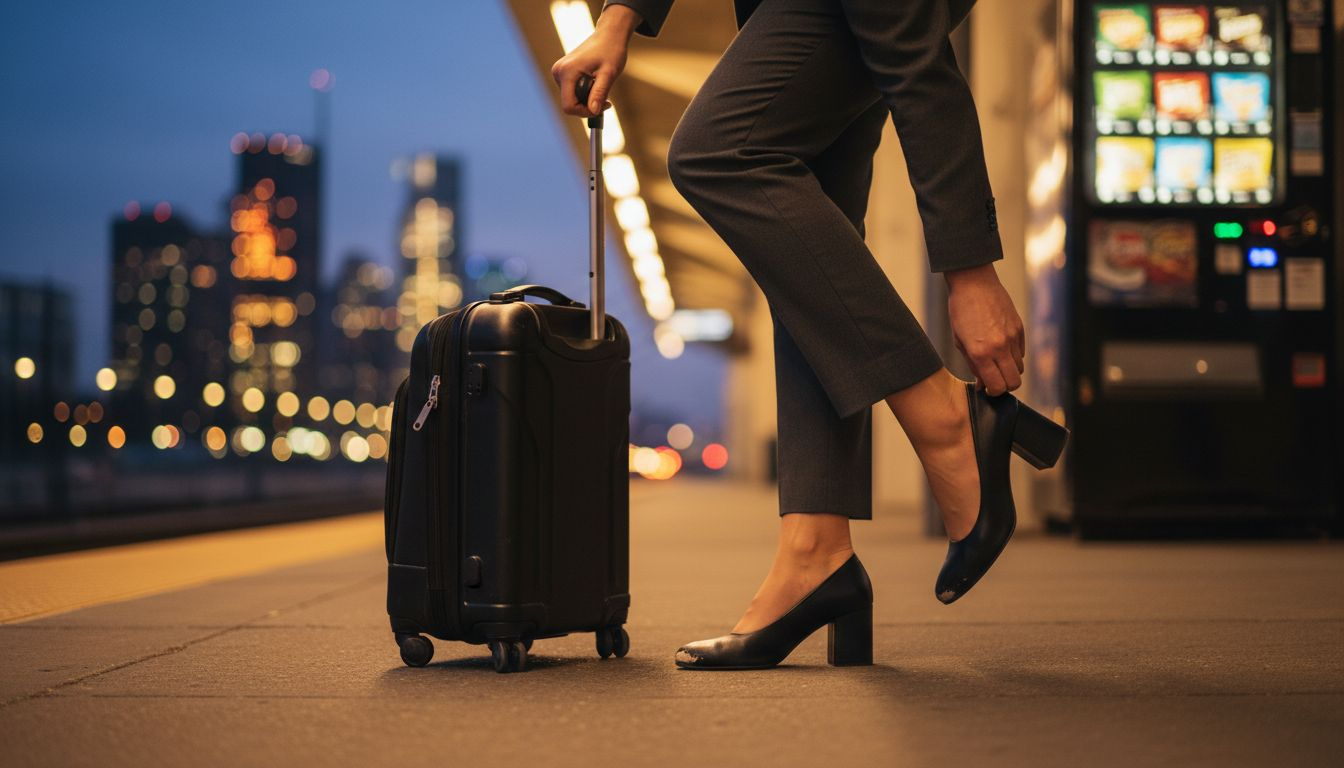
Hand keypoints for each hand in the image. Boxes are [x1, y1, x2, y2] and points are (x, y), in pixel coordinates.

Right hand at [550, 5, 639, 116]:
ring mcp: (558, 72)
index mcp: (567, 72)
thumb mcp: (608, 73)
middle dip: (587, 104)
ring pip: (571, 98)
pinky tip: (594, 81)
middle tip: (605, 97)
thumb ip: (599, 92)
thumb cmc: (611, 51)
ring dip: (586, 98)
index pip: (568, 106)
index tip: (602, 107)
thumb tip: (594, 111)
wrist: (608, 35)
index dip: (585, 112)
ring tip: (600, 84)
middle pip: (569, 103)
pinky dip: (584, 92)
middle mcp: (558, 72)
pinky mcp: (562, 72)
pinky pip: (571, 91)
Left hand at [945, 263, 1024, 395]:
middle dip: (1004, 386)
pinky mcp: (1020, 328)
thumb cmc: (961, 312)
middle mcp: (1000, 347)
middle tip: (993, 380)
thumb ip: (973, 365)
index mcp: (981, 353)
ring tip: (995, 362)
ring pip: (1019, 368)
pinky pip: (1022, 352)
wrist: (974, 284)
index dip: (992, 392)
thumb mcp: (960, 342)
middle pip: (1013, 382)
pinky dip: (1013, 356)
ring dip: (1008, 370)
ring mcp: (1012, 338)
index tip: (986, 388)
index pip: (997, 386)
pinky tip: (1001, 347)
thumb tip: (983, 385)